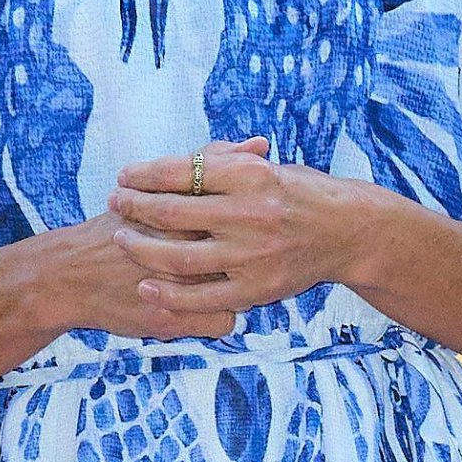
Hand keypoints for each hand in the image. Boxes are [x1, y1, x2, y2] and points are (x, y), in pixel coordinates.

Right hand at [56, 140, 269, 341]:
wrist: (72, 274)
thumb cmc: (121, 222)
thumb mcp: (163, 183)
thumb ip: (212, 159)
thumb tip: (261, 143)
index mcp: (186, 212)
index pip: (246, 213)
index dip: (252, 218)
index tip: (246, 220)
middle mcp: (185, 249)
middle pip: (246, 252)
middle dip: (248, 251)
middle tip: (239, 246)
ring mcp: (181, 289)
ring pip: (240, 289)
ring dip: (235, 282)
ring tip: (219, 274)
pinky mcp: (175, 322)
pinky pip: (225, 321)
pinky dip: (219, 312)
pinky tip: (206, 300)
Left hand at [106, 137, 355, 320]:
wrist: (347, 231)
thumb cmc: (300, 192)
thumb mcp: (264, 166)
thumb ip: (222, 163)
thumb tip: (172, 164)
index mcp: (249, 175)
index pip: (181, 171)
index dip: (145, 174)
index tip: (125, 175)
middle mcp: (248, 213)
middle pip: (172, 212)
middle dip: (134, 206)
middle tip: (114, 201)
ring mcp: (251, 256)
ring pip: (178, 257)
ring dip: (141, 247)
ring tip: (121, 237)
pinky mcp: (256, 290)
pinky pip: (201, 298)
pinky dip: (169, 293)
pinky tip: (147, 284)